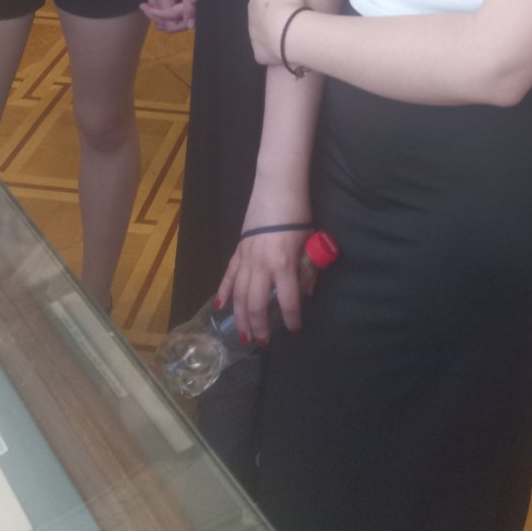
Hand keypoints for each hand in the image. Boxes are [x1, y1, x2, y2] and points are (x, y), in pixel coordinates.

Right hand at [216, 200, 310, 342]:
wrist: (277, 187)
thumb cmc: (298, 214)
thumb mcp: (310, 242)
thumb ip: (308, 270)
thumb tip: (306, 293)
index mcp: (283, 263)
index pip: (287, 299)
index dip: (291, 317)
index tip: (294, 329)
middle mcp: (262, 264)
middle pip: (257, 303)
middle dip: (259, 326)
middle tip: (262, 342)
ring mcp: (246, 257)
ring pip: (240, 294)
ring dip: (240, 317)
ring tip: (243, 335)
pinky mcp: (238, 249)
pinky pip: (229, 275)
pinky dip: (224, 292)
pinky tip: (221, 307)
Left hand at [248, 0, 306, 66]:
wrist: (291, 31)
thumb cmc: (287, 3)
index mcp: (253, 4)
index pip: (262, 2)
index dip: (275, 4)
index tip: (287, 5)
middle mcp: (249, 23)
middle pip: (262, 21)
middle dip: (272, 21)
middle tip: (290, 21)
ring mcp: (253, 41)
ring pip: (263, 37)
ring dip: (273, 36)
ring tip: (289, 36)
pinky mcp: (260, 56)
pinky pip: (267, 53)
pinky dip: (274, 52)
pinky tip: (285, 50)